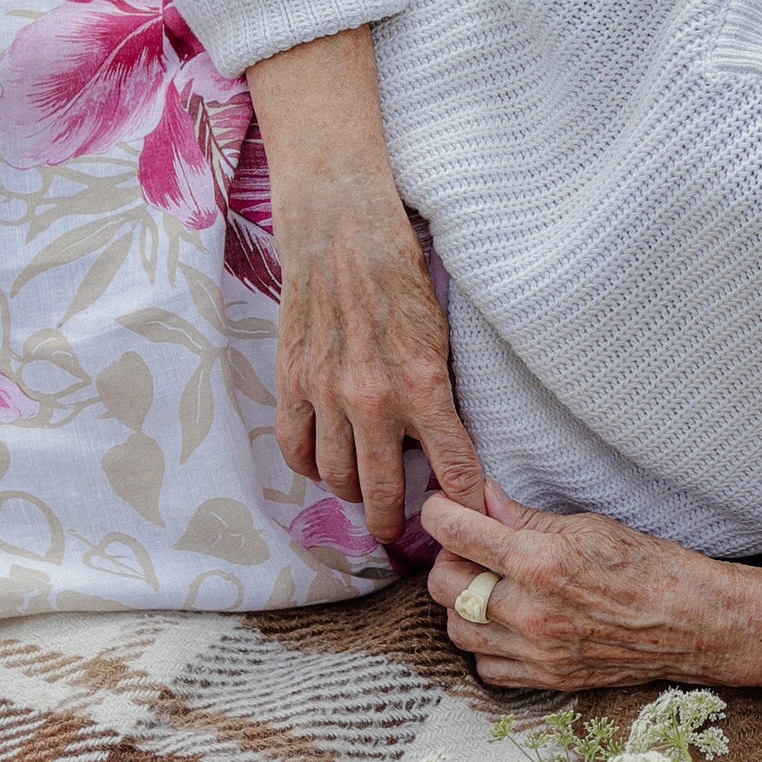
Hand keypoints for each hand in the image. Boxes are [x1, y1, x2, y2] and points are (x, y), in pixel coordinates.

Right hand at [248, 28, 484, 540]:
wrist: (342, 230)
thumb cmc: (401, 274)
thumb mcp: (440, 332)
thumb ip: (440, 389)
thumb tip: (446, 439)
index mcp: (424, 383)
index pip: (453, 464)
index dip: (464, 500)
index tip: (469, 519)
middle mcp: (374, 398)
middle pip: (381, 489)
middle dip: (393, 519)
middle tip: (400, 532)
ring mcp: (327, 393)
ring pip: (335, 476)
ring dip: (351, 494)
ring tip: (363, 498)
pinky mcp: (292, 381)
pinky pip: (296, 446)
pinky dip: (309, 466)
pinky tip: (324, 466)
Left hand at [422, 484, 761, 692]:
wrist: (693, 622)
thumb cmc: (649, 566)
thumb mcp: (589, 526)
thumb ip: (526, 518)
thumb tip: (482, 497)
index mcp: (542, 562)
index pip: (459, 535)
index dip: (438, 513)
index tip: (440, 506)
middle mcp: (532, 612)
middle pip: (443, 586)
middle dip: (446, 559)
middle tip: (467, 546)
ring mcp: (537, 651)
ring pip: (457, 630)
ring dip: (460, 604)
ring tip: (486, 585)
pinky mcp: (547, 678)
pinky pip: (486, 668)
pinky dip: (485, 645)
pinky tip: (505, 623)